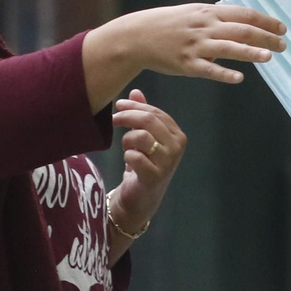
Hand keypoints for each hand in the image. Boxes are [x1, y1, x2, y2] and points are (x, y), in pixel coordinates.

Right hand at [83, 3, 286, 109]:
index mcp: (208, 12)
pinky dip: (224, 73)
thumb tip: (242, 21)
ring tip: (269, 57)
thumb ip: (217, 17)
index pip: (244, 14)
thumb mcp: (194, 13)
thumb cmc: (169, 24)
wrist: (138, 36)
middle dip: (265, 37)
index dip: (265, 21)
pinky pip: (208, 70)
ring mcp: (195, 46)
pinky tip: (239, 78)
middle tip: (283, 45)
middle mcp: (205, 27)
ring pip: (228, 48)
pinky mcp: (186, 64)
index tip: (282, 28)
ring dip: (251, 53)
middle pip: (241, 31)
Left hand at [110, 89, 184, 230]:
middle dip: (127, 117)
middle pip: (149, 121)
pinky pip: (134, 156)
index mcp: (177, 135)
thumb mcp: (143, 137)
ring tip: (126, 147)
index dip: (135, 107)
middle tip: (113, 119)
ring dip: (127, 140)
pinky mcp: (154, 176)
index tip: (118, 105)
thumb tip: (135, 91)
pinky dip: (127, 156)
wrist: (140, 199)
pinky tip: (129, 162)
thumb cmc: (143, 165)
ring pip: (141, 136)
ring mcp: (167, 162)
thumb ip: (142, 115)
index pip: (155, 113)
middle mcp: (177, 147)